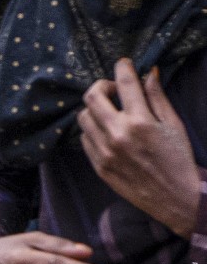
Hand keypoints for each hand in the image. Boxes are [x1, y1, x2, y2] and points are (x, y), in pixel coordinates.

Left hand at [79, 59, 201, 235]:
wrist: (177, 199)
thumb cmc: (179, 160)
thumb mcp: (174, 126)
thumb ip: (158, 97)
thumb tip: (148, 72)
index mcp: (140, 122)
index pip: (124, 83)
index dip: (122, 68)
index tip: (123, 64)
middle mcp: (118, 134)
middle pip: (92, 95)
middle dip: (102, 86)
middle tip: (114, 90)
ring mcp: (105, 151)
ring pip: (84, 116)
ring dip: (95, 108)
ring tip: (111, 112)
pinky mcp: (99, 165)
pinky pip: (84, 138)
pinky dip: (93, 129)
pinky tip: (108, 132)